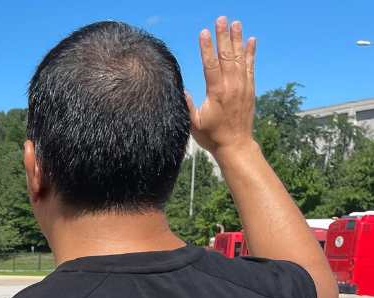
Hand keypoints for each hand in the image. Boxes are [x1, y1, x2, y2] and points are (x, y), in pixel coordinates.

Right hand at [185, 17, 256, 157]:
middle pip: (226, 56)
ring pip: (239, 58)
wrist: (235, 145)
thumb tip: (179, 90)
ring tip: (235, 23)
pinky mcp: (250, 89)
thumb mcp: (193, 124)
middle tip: (221, 19)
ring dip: (237, 39)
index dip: (206, 47)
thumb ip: (186, 106)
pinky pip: (250, 67)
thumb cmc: (212, 136)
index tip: (203, 32)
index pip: (210, 64)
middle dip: (223, 36)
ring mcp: (243, 86)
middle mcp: (231, 86)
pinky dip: (251, 53)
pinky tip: (251, 41)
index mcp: (216, 92)